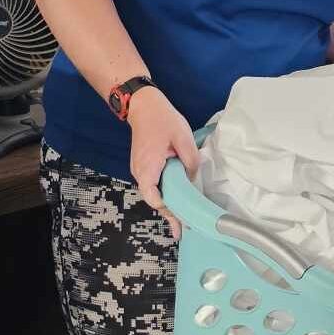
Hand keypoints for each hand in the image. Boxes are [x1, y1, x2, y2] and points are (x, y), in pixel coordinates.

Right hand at [127, 88, 199, 239]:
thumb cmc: (162, 120)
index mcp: (148, 167)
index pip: (155, 197)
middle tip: (185, 229)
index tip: (182, 223)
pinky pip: (153, 185)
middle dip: (170, 213)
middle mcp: (140, 172)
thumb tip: (194, 180)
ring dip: (167, 204)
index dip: (169, 211)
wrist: (143, 105)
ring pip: (153, 193)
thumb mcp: (183, 138)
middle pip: (154, 199)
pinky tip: (177, 199)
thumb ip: (191, 161)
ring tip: (183, 219)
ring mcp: (139, 170)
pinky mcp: (143, 166)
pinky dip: (164, 194)